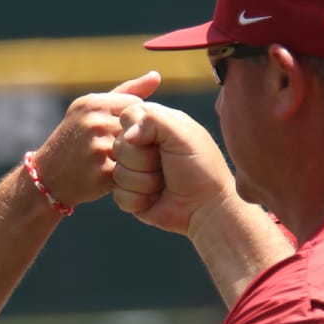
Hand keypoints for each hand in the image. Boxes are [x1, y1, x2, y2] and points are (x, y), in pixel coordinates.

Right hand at [29, 71, 161, 207]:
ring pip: (139, 149)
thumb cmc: (73, 140)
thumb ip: (125, 92)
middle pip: (140, 127)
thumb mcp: (90, 109)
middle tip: (130, 149)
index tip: (129, 130)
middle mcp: (95, 123)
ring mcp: (98, 149)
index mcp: (93, 104)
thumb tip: (156, 76)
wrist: (47, 178)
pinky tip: (123, 175)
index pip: (136, 105)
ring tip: (127, 162)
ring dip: (139, 156)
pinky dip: (132, 174)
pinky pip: (133, 170)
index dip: (137, 119)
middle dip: (139, 138)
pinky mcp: (103, 173)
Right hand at [111, 102, 235, 233]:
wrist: (205, 207)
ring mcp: (134, 171)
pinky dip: (139, 200)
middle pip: (119, 146)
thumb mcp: (183, 134)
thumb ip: (154, 120)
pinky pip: (119, 195)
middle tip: (165, 165)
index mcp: (154, 124)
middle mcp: (141, 145)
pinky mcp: (130, 194)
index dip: (137, 131)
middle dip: (143, 161)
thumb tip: (127, 135)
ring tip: (164, 183)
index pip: (127, 116)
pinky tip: (155, 199)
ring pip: (118, 173)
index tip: (159, 141)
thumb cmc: (200, 167)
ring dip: (145, 182)